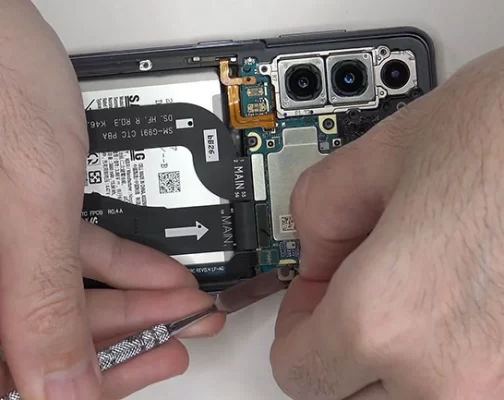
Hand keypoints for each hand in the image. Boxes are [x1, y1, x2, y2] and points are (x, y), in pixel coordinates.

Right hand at [0, 221, 223, 399]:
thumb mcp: (28, 200)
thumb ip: (42, 300)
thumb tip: (64, 390)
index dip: (21, 397)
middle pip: (12, 354)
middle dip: (98, 355)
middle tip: (166, 348)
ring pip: (44, 306)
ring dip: (121, 307)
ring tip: (181, 310)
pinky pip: (55, 261)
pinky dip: (109, 268)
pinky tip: (157, 274)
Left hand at [270, 47, 503, 398]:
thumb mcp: (387, 152)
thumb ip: (321, 210)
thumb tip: (312, 251)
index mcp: (389, 318)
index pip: (299, 372)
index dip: (294, 329)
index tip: (309, 298)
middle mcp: (450, 371)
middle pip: (350, 397)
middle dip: (341, 346)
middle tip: (355, 288)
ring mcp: (503, 382)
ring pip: (412, 396)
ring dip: (397, 355)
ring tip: (415, 286)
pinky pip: (467, 379)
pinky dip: (449, 351)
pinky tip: (459, 296)